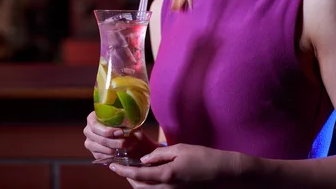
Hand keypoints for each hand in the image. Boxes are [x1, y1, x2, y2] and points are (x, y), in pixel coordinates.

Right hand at [83, 111, 159, 160]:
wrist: (121, 132)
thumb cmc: (121, 122)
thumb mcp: (124, 118)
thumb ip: (127, 121)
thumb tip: (134, 129)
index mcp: (92, 119)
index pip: (96, 126)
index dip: (108, 131)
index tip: (121, 132)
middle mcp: (88, 131)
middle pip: (100, 139)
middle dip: (115, 142)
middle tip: (127, 142)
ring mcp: (89, 143)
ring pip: (103, 149)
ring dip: (116, 149)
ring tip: (127, 147)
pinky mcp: (94, 153)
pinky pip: (103, 157)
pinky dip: (113, 156)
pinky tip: (121, 152)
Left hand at [109, 143, 240, 187]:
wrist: (222, 172)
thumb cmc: (202, 157)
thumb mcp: (179, 150)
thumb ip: (159, 155)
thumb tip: (144, 160)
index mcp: (166, 175)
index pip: (138, 175)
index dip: (122, 171)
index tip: (112, 166)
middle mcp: (168, 188)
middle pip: (140, 187)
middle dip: (128, 179)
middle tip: (121, 167)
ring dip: (138, 183)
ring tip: (133, 171)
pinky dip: (149, 186)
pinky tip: (149, 176)